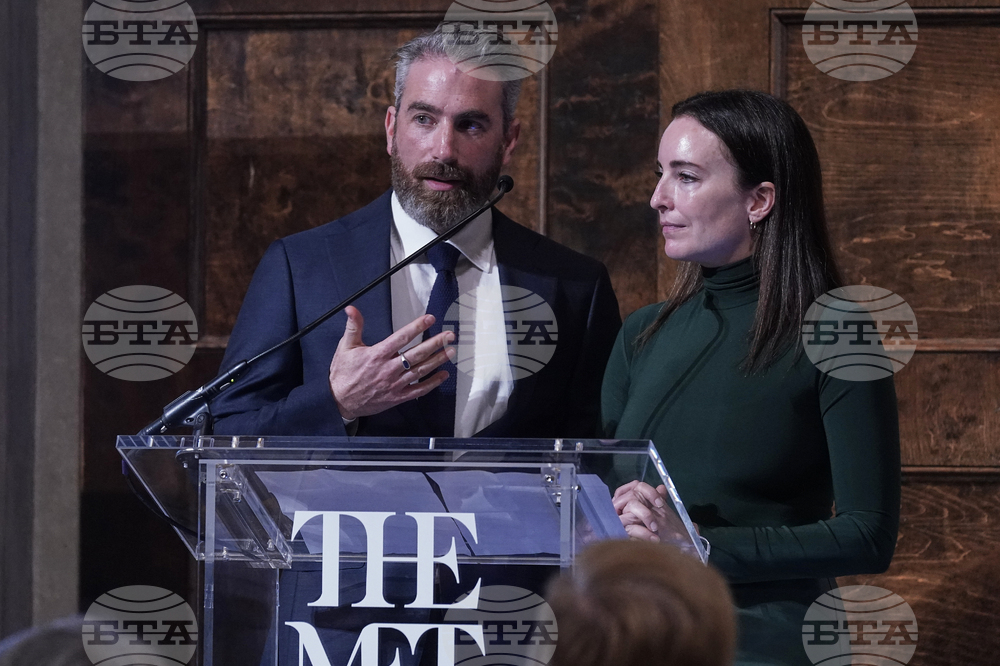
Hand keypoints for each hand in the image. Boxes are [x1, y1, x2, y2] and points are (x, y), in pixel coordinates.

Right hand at [329, 306, 455, 419]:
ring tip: (450, 351)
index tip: (430, 319)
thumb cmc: (343, 373)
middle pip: (416, 354)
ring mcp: (394, 384)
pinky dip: (432, 383)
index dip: (417, 327)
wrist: (339, 401)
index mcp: (377, 355)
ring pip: (420, 371)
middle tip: (449, 335)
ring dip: (437, 361)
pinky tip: (443, 375)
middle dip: (435, 343)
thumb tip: (352, 308)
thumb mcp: (345, 347)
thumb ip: (353, 327)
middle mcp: (388, 369)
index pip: (401, 338)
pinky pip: (418, 390)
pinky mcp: (397, 397)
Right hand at [613, 481, 691, 543]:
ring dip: (645, 520)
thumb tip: (662, 488)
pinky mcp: (621, 532)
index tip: (660, 503)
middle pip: (631, 498)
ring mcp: (622, 519)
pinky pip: (630, 529)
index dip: (649, 492)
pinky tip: (654, 539)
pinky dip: (643, 533)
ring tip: (657, 531)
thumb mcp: (663, 515)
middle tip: (657, 523)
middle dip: (645, 511)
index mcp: (636, 498)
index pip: (637, 486)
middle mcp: (626, 506)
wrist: (667, 551)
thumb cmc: (663, 531)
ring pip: (629, 513)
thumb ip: (659, 500)